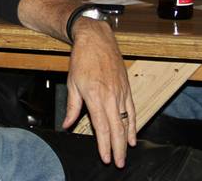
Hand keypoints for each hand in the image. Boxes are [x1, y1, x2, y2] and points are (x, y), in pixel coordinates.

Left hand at [62, 18, 135, 166]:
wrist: (96, 39)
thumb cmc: (82, 59)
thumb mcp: (72, 83)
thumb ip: (72, 107)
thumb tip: (68, 124)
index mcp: (95, 96)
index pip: (102, 127)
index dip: (104, 145)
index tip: (105, 157)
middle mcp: (110, 96)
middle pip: (117, 128)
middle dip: (118, 148)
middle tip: (118, 163)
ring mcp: (121, 92)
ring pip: (126, 121)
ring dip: (126, 140)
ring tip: (125, 154)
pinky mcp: (126, 87)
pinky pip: (132, 110)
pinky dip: (133, 125)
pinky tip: (132, 135)